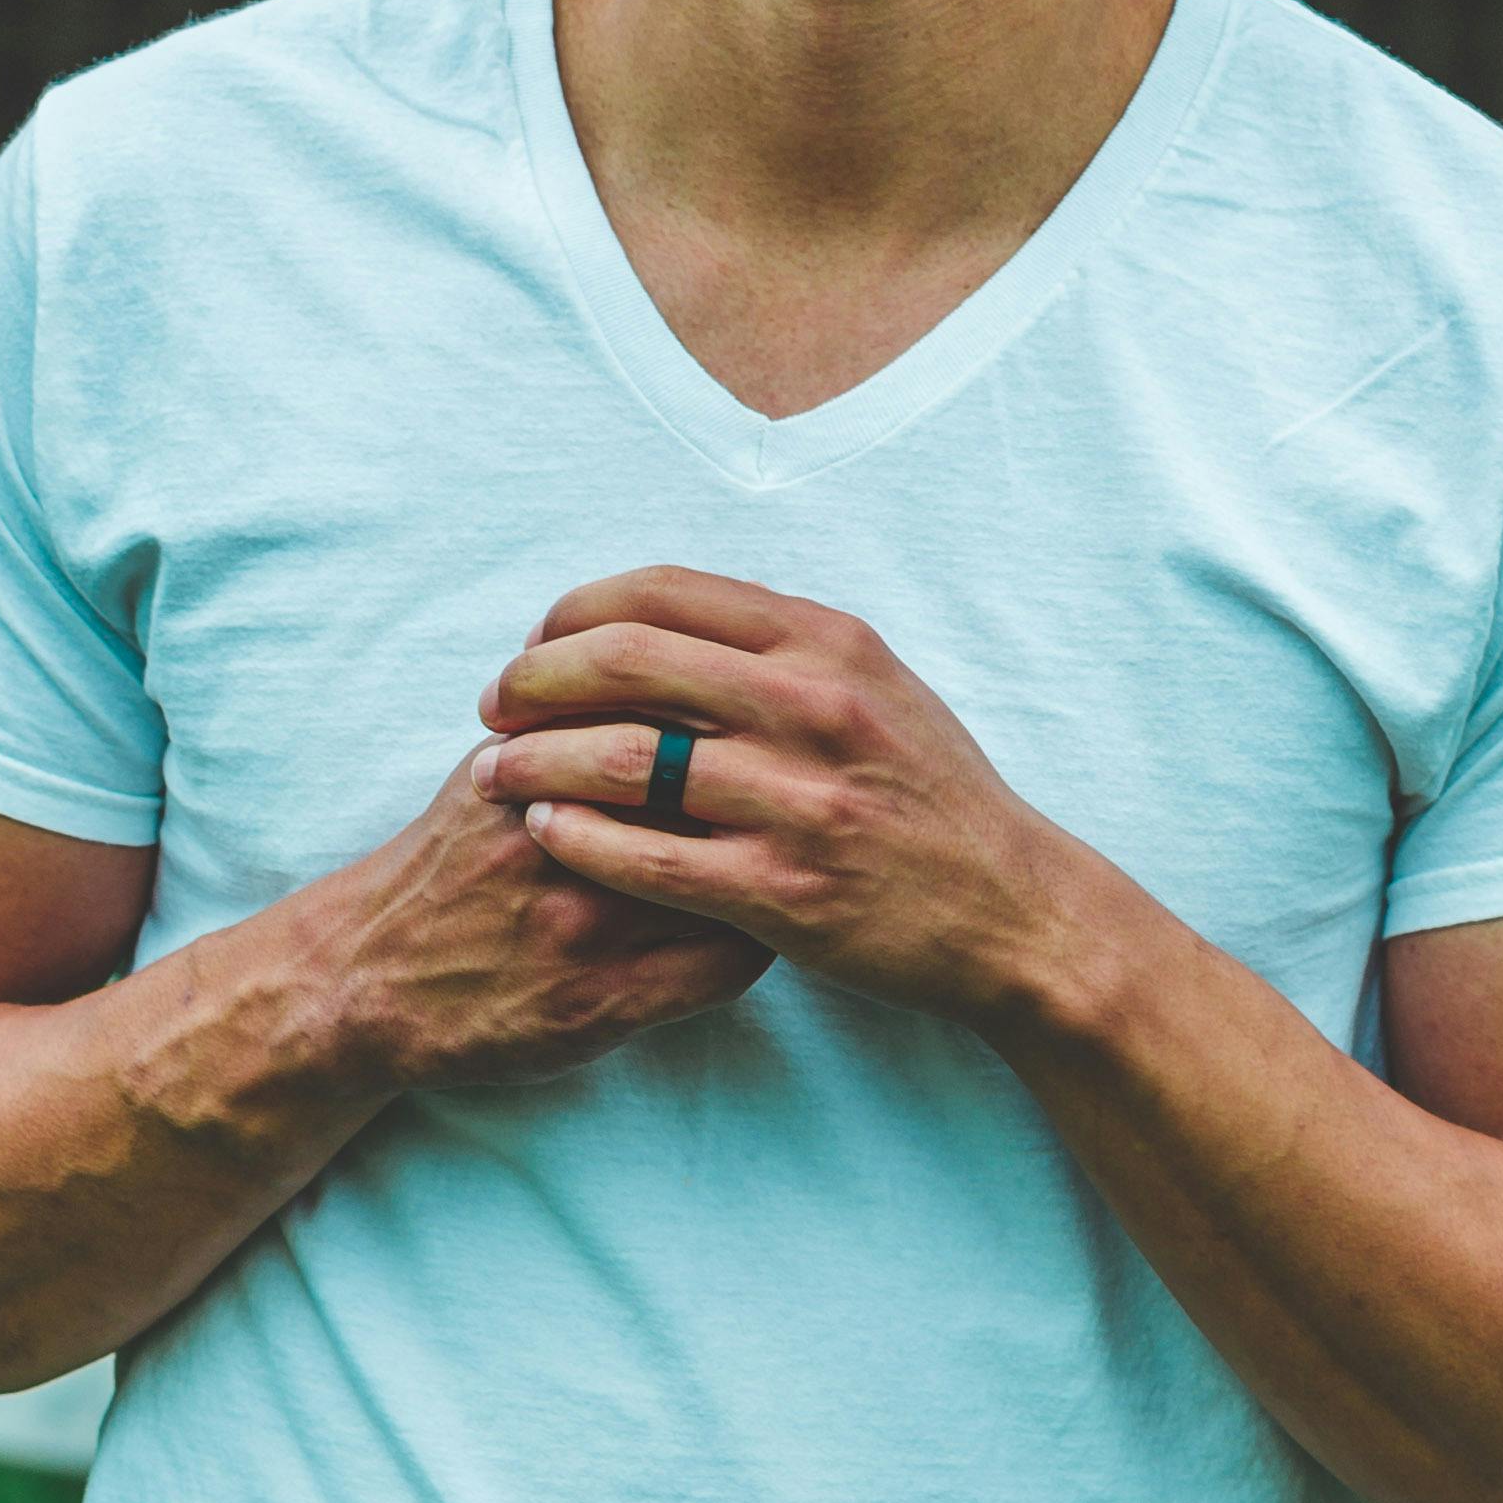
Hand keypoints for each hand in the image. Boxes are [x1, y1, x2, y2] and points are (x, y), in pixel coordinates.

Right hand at [313, 748, 774, 1089]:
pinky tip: (765, 922)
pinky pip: (722, 969)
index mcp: (541, 773)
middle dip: (770, 780)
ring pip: (732, 879)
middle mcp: (566, 844)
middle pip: (711, 792)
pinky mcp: (605, 1004)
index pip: (673, 720)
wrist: (368, 978)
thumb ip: (569, 718)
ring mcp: (590, 930)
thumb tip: (660, 653)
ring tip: (793, 846)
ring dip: (775, 860)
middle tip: (802, 776)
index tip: (769, 717)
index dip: (737, 714)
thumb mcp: (491, 770)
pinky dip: (760, 938)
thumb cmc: (444, 865)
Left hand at [472, 568, 1090, 1022]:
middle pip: (626, 662)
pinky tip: (543, 831)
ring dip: (537, 760)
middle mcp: (813, 706)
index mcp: (828, 643)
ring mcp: (799, 801)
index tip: (534, 640)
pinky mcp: (784, 890)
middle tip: (493, 705)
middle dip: (534, 678)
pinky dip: (578, 838)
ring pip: (624, 758)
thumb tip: (672, 613)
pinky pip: (649, 855)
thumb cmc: (932, 797)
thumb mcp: (877, 686)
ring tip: (491, 771)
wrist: (1011, 910)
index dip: (575, 610)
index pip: (665, 592)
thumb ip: (783, 647)